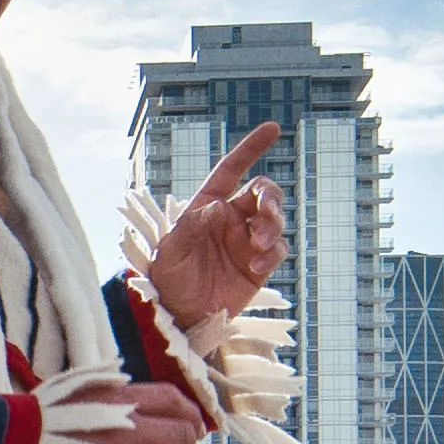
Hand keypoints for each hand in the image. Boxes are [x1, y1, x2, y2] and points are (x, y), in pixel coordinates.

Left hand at [144, 123, 288, 334]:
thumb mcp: (169, 249)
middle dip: (270, 198)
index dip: (251, 149)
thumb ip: (191, 226)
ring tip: (257, 244)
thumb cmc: (166, 277)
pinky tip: (256, 264)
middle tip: (265, 214)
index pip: (232, 170)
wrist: (178, 314)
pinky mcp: (258, 264)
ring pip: (275, 219)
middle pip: (263, 193)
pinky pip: (277, 249)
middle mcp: (230, 218)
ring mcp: (246, 241)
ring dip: (272, 225)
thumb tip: (219, 208)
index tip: (273, 129)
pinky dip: (273, 252)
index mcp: (208, 205)